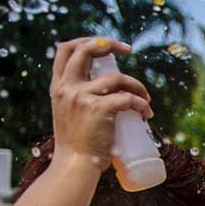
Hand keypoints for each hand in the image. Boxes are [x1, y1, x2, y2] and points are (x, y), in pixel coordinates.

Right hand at [50, 37, 149, 166]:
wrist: (75, 166)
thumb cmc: (77, 145)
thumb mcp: (68, 114)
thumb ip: (77, 99)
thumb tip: (105, 90)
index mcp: (58, 87)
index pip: (65, 49)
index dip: (86, 40)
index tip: (105, 44)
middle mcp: (67, 88)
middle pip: (86, 49)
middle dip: (109, 43)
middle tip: (128, 49)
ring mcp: (82, 97)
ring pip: (117, 78)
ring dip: (137, 86)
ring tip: (145, 99)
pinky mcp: (99, 109)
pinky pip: (128, 98)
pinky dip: (142, 104)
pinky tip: (147, 113)